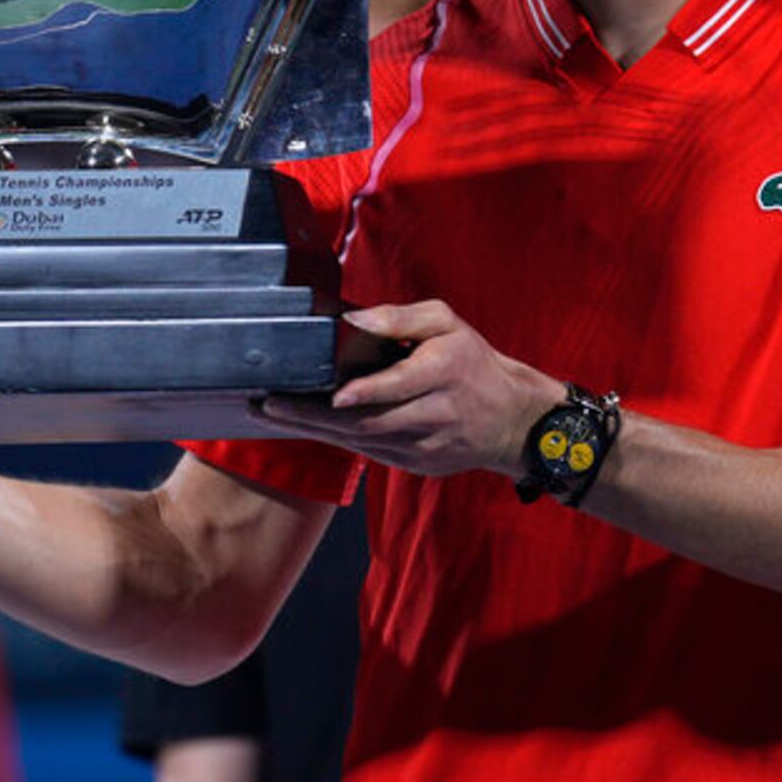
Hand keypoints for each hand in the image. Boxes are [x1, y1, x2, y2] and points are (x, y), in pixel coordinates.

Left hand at [260, 300, 563, 478]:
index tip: (334, 394)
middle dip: (314, 415)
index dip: (368, 392)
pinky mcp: (416, 464)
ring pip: (362, 440)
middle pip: (369, 420)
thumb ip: (401, 317)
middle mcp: (434, 413)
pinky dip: (334, 440)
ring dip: (313, 429)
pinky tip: (303, 426)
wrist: (512, 421)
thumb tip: (354, 318)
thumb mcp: (448, 324)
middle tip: (270, 404)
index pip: (402, 385)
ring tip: (272, 414)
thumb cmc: (474, 364)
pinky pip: (367, 451)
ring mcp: (424, 446)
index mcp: (444, 371)